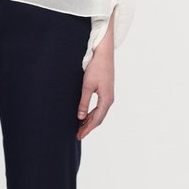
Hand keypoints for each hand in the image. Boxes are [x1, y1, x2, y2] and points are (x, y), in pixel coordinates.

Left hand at [76, 25, 114, 139]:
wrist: (103, 53)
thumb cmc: (96, 67)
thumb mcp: (87, 85)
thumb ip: (84, 102)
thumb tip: (80, 117)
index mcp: (106, 99)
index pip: (96, 119)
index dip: (87, 129)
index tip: (79, 136)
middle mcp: (109, 99)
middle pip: (99, 118)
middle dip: (89, 127)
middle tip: (78, 134)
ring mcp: (108, 95)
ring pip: (99, 113)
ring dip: (90, 120)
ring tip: (80, 127)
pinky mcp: (105, 90)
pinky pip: (99, 106)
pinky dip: (92, 113)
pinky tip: (85, 115)